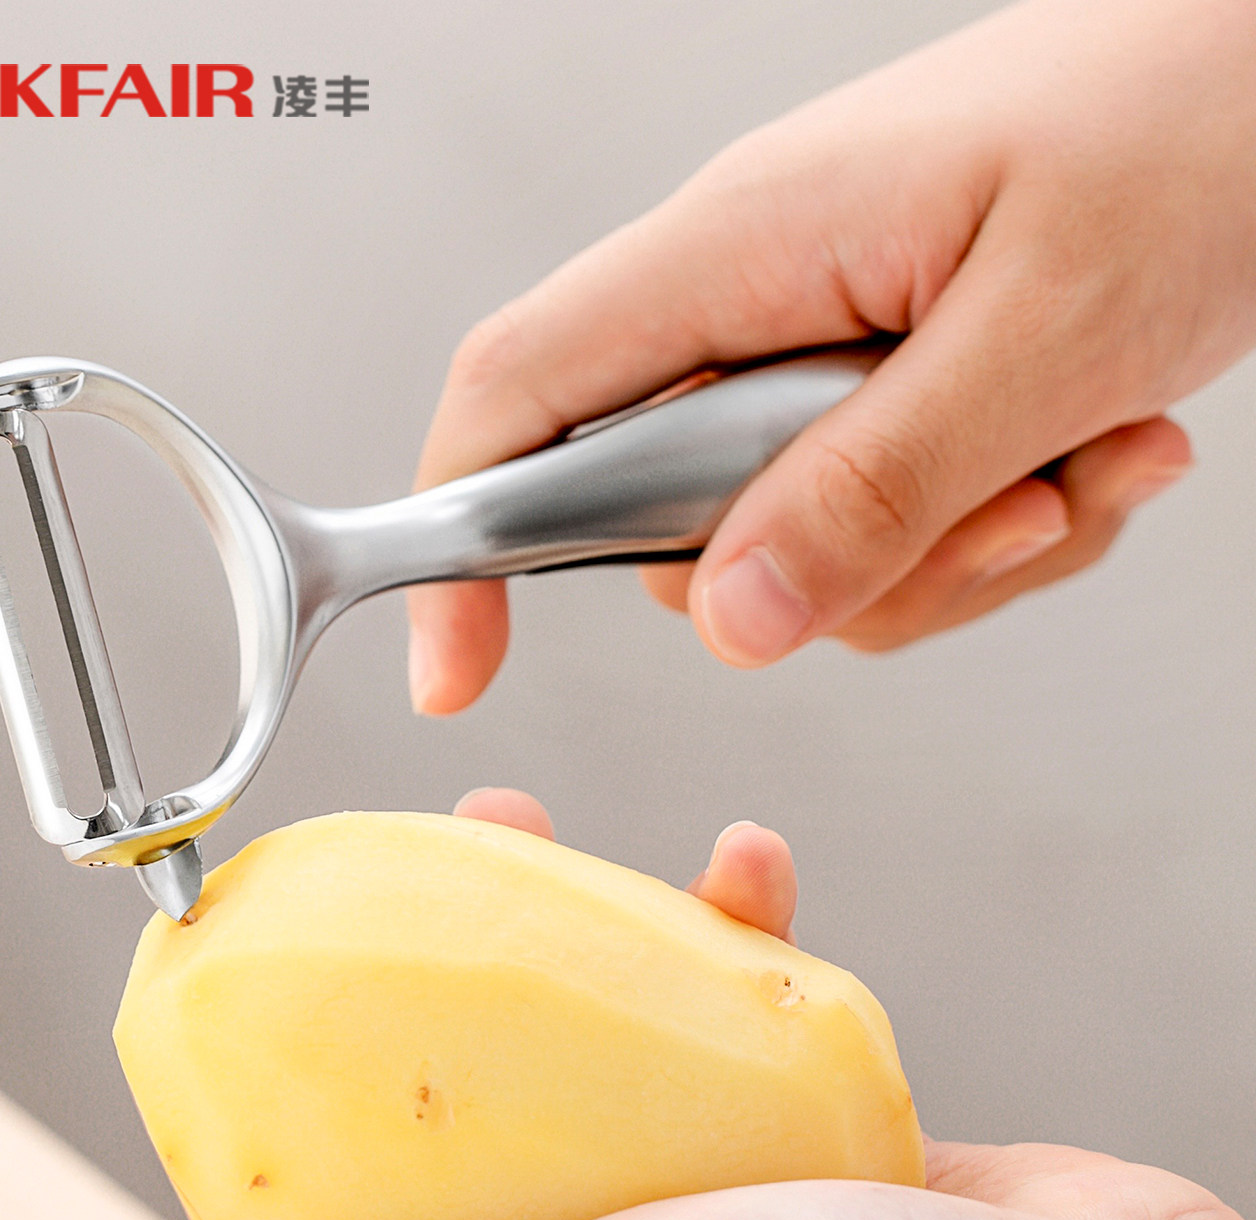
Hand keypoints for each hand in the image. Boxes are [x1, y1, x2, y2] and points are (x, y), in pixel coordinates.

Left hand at [109, 791, 1255, 1219]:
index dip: (277, 1103)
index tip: (260, 971)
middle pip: (461, 1094)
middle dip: (436, 957)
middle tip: (428, 854)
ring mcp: (685, 1195)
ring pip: (584, 1028)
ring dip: (571, 917)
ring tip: (548, 832)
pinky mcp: (777, 1132)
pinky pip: (719, 1007)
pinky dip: (727, 930)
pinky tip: (747, 873)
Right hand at [405, 0, 1255, 712]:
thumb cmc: (1185, 128)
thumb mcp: (1040, 337)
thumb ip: (875, 489)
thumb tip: (735, 619)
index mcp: (740, 247)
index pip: (522, 396)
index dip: (465, 537)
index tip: (458, 669)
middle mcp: (751, 299)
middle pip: (676, 517)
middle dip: (831, 572)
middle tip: (1000, 516)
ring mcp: (812, 346)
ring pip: (797, 544)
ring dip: (945, 553)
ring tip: (1083, 462)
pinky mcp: (878, 381)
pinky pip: (884, 523)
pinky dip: (992, 526)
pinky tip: (1095, 453)